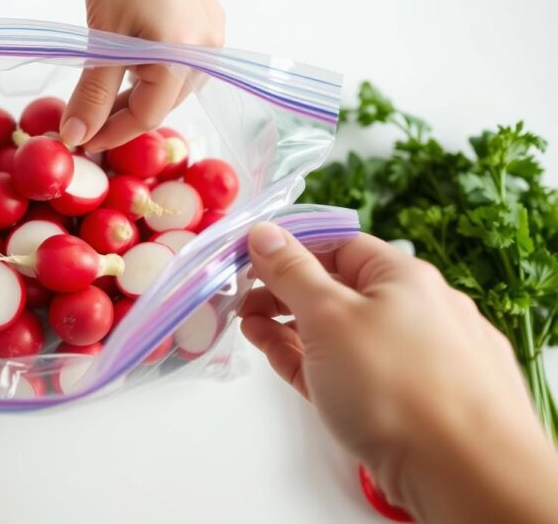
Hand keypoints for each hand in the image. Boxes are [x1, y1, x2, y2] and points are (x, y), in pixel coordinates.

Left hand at [61, 0, 223, 150]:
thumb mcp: (103, 33)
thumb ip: (93, 89)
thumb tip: (77, 133)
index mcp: (183, 56)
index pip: (147, 116)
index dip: (111, 133)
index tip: (81, 140)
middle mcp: (208, 51)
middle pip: (162, 105)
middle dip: (123, 116)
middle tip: (85, 119)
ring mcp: (212, 35)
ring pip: (171, 87)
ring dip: (138, 96)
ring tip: (103, 92)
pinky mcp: (207, 21)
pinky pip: (180, 64)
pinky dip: (152, 73)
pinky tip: (127, 64)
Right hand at [241, 223, 557, 522]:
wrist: (464, 474)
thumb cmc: (398, 387)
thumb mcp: (328, 316)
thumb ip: (291, 272)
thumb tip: (265, 233)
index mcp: (404, 276)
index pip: (338, 245)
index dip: (289, 249)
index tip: (249, 261)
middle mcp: (418, 311)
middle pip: (339, 290)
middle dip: (285, 294)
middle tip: (243, 304)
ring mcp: (419, 358)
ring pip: (345, 334)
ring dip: (294, 329)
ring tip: (254, 334)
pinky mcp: (411, 402)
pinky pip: (355, 371)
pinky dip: (316, 363)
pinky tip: (285, 362)